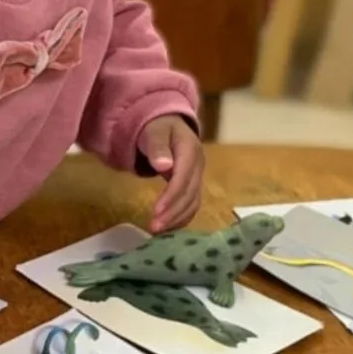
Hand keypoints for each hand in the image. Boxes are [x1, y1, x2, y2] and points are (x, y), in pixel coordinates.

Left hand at [138, 114, 203, 232]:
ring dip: (177, 218)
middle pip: (189, 194)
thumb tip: (164, 166)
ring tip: (158, 231)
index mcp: (190, 151)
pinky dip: (181, 217)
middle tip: (154, 227)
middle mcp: (198, 166)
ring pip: (193, 202)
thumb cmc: (158, 127)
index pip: (183, 179)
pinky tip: (168, 227)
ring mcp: (198, 176)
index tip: (156, 212)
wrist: (168, 122)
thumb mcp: (155, 132)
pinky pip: (191, 204)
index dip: (171, 197)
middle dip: (172, 213)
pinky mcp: (193, 184)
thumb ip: (158, 147)